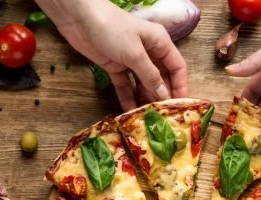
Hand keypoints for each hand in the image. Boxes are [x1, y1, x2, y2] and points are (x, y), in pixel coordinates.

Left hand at [42, 0, 187, 108]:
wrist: (78, 18)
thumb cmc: (112, 28)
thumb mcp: (135, 53)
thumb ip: (150, 76)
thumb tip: (164, 96)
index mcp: (160, 43)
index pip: (177, 67)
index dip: (181, 86)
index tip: (182, 106)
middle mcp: (149, 52)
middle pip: (161, 78)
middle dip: (162, 96)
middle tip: (165, 118)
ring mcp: (131, 60)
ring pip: (143, 84)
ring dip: (145, 99)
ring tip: (148, 119)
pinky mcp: (115, 66)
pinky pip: (126, 85)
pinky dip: (128, 98)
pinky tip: (130, 112)